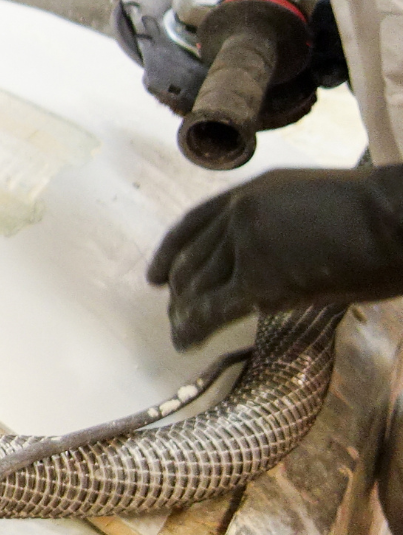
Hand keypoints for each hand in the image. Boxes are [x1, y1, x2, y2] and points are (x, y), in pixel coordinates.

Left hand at [146, 165, 402, 348]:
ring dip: (183, 312)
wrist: (399, 218)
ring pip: (199, 284)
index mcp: (255, 191)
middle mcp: (241, 213)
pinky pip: (213, 309)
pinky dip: (193, 328)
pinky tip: (185, 343)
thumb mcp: (321, 206)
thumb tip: (283, 261)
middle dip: (178, 288)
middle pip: (193, 257)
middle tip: (171, 310)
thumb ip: (289, 228)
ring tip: (177, 332)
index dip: (171, 251)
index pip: (196, 223)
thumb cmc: (383, 216)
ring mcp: (247, 244)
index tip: (156, 274)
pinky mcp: (261, 279)